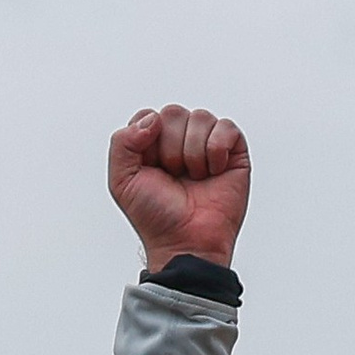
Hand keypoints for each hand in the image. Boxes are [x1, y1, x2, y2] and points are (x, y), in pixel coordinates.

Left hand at [108, 103, 249, 272]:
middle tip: (173, 176)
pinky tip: (213, 172)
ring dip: (193, 154)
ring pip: (200, 117)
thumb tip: (154, 119)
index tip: (150, 169)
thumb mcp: (122, 182)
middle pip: (173, 112)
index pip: (149, 116)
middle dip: (170, 149)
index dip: (148, 141)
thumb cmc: (156, 217)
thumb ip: (121, 143)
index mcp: (152, 144)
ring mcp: (206, 142)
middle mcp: (179, 139)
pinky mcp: (233, 149)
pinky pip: (225, 127)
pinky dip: (216, 151)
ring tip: (194, 179)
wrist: (186, 242)